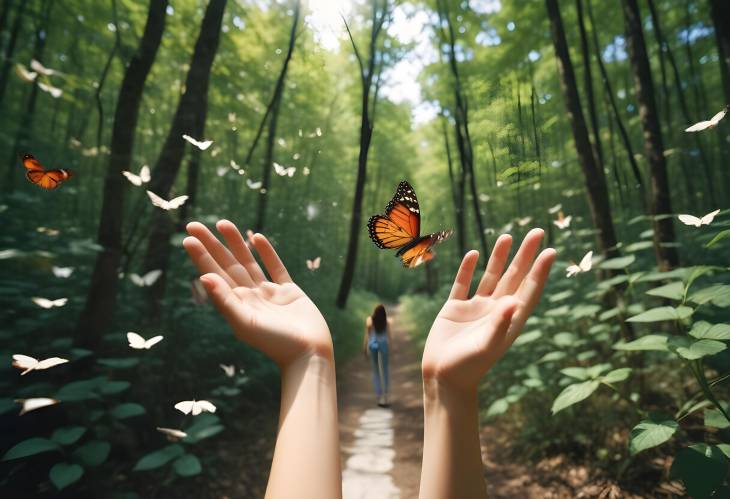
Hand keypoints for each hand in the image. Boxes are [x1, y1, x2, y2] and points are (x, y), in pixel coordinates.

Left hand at [183, 220, 331, 367]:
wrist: (309, 353)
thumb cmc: (275, 343)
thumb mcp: (245, 322)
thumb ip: (225, 300)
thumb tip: (203, 277)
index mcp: (235, 305)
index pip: (214, 275)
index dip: (201, 257)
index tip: (189, 238)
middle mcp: (249, 297)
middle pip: (227, 265)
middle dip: (212, 245)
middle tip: (194, 224)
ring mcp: (268, 293)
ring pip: (248, 262)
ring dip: (236, 243)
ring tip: (223, 223)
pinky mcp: (289, 291)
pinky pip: (275, 267)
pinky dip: (267, 252)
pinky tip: (257, 237)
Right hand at [422, 229, 555, 394]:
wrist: (442, 378)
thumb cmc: (468, 367)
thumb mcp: (486, 346)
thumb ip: (499, 324)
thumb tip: (513, 301)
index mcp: (509, 320)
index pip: (529, 290)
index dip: (540, 271)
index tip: (550, 251)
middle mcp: (496, 311)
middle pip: (514, 277)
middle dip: (525, 255)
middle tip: (537, 231)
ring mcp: (476, 309)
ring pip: (491, 277)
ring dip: (499, 257)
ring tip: (507, 236)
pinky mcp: (455, 309)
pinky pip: (463, 284)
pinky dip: (468, 269)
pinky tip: (474, 254)